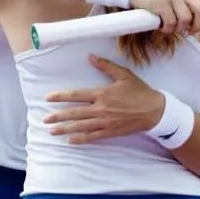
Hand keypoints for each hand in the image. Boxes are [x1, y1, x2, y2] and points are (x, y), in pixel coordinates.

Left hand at [42, 54, 165, 143]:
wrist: (155, 111)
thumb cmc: (139, 91)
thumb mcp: (124, 75)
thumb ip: (106, 66)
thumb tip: (91, 57)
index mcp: (102, 93)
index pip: (76, 95)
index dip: (61, 97)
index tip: (48, 98)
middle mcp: (101, 109)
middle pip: (74, 113)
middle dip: (58, 116)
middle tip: (44, 119)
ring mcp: (105, 122)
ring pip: (80, 126)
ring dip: (64, 129)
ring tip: (52, 131)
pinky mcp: (110, 132)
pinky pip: (92, 137)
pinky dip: (80, 139)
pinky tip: (70, 140)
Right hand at [129, 0, 199, 35]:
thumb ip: (187, 2)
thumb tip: (198, 21)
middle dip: (197, 26)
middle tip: (189, 32)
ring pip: (185, 20)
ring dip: (179, 29)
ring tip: (171, 27)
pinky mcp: (161, 3)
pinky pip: (171, 23)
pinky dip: (167, 30)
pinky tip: (162, 27)